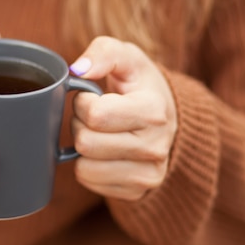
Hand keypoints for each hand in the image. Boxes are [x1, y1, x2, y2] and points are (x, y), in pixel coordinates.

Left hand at [69, 36, 176, 200]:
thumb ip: (103, 52)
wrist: (166, 117)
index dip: (82, 103)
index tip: (92, 97)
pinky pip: (89, 182)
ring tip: (99, 133)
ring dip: (82, 148)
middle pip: (86, 143)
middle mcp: (156, 147)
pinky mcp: (137, 191)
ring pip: (84, 167)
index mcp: (154, 111)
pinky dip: (88, 165)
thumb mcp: (126, 57)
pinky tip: (104, 152)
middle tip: (93, 116)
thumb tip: (78, 70)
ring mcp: (149, 174)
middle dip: (79, 125)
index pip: (95, 115)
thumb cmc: (139, 84)